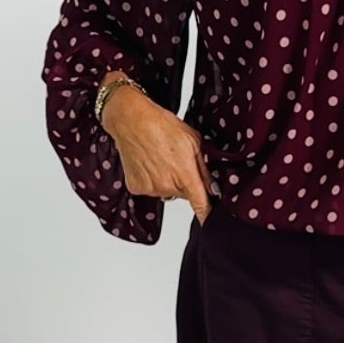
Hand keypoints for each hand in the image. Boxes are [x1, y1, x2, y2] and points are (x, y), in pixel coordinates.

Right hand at [100, 84, 216, 220]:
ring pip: (167, 192)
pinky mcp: (136, 188)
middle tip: (176, 161)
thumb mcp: (193, 141)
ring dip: (167, 181)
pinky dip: (151, 180)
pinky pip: (151, 189)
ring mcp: (151, 189)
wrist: (131, 120)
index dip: (206, 214)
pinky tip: (149, 163)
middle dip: (184, 182)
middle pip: (183, 194)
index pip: (200, 205)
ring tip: (161, 159)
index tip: (209, 222)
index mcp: (185, 175)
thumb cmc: (162, 125)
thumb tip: (213, 188)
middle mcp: (168, 186)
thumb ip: (204, 168)